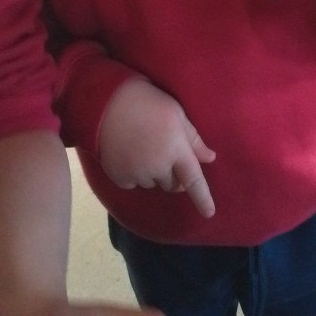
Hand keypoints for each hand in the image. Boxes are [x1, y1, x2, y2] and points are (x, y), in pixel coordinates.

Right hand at [98, 78, 215, 217]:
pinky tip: (128, 153)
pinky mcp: (119, 177)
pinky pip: (133, 183)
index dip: (203, 198)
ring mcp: (137, 173)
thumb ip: (193, 138)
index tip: (209, 213)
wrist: (105, 103)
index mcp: (176, 150)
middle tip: (166, 153)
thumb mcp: (176, 113)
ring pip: (153, 184)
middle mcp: (158, 166)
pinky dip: (134, 174)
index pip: (194, 180)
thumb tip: (210, 158)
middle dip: (174, 175)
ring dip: (154, 174)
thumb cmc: (147, 101)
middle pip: (173, 184)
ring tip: (143, 147)